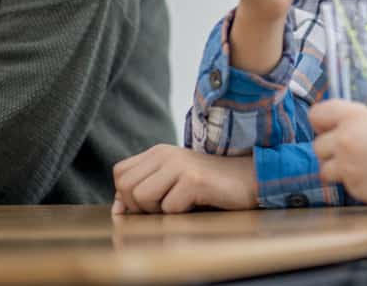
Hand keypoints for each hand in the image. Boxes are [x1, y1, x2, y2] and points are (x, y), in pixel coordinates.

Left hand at [111, 145, 257, 214]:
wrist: (249, 178)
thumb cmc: (209, 185)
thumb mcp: (173, 183)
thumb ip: (145, 189)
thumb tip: (117, 208)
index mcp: (158, 152)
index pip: (119, 173)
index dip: (126, 194)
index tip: (149, 203)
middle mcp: (165, 154)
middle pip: (126, 187)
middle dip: (139, 207)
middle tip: (165, 207)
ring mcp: (180, 165)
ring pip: (142, 197)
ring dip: (158, 211)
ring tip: (180, 206)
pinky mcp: (194, 180)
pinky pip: (169, 208)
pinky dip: (180, 214)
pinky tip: (196, 204)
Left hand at [311, 100, 366, 207]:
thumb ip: (363, 126)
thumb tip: (353, 132)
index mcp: (353, 118)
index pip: (317, 114)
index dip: (321, 121)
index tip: (327, 125)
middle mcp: (345, 141)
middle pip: (317, 145)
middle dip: (330, 149)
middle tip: (349, 149)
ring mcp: (347, 168)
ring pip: (324, 169)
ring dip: (336, 168)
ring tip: (359, 166)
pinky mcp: (354, 189)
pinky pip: (344, 185)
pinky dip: (354, 182)